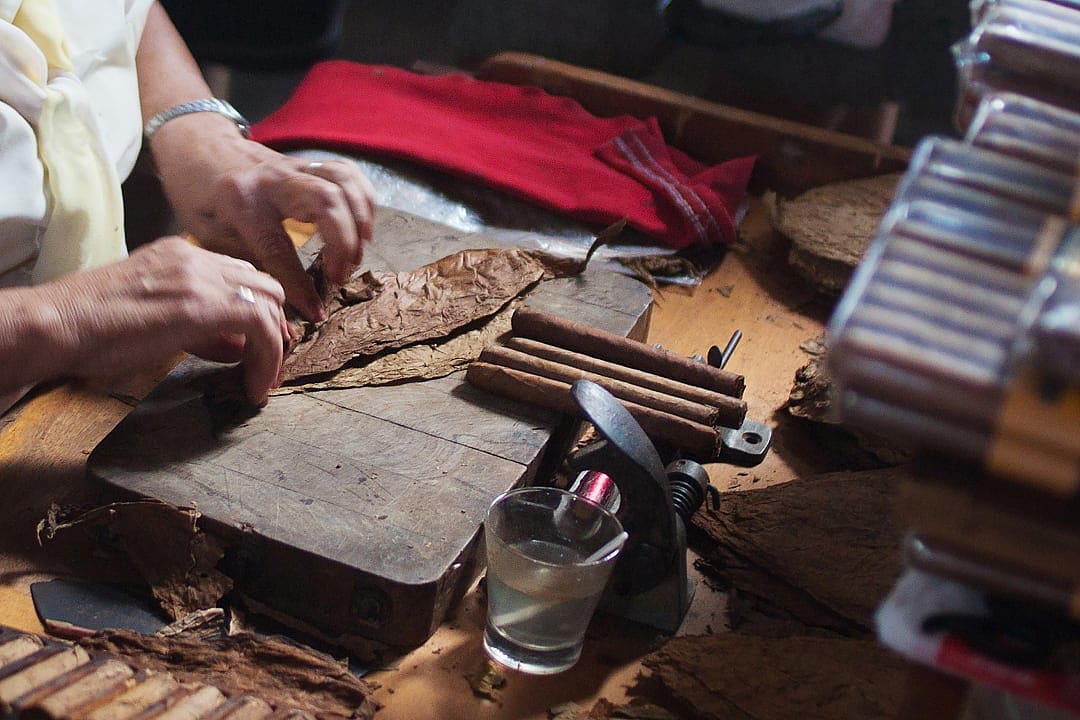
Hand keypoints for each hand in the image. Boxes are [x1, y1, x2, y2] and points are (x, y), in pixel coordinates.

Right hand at [24, 237, 290, 404]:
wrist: (57, 323)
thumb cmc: (92, 328)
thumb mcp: (157, 319)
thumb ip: (200, 327)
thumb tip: (237, 347)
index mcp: (180, 254)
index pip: (240, 275)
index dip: (258, 312)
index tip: (259, 347)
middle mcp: (194, 258)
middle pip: (264, 285)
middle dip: (275, 327)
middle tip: (269, 365)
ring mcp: (199, 277)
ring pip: (269, 304)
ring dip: (274, 347)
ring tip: (264, 382)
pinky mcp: (202, 303)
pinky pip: (260, 326)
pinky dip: (267, 359)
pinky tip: (256, 386)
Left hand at [149, 115, 375, 321]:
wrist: (197, 150)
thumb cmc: (200, 201)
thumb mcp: (210, 239)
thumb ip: (246, 267)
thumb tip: (277, 312)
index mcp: (240, 203)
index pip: (279, 249)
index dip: (300, 285)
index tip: (316, 312)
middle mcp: (272, 180)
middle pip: (326, 201)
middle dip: (343, 242)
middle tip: (340, 273)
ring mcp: (294, 167)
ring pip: (343, 181)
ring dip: (360, 218)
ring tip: (357, 251)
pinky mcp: (308, 163)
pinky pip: (348, 173)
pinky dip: (363, 199)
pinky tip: (362, 226)